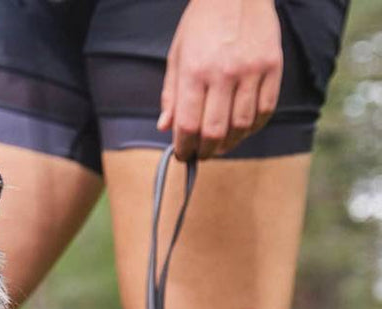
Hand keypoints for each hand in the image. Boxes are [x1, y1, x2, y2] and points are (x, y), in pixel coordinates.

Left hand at [158, 0, 282, 160]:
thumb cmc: (201, 24)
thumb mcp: (177, 56)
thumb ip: (171, 94)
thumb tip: (165, 128)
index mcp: (194, 71)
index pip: (188, 126)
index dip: (184, 148)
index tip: (183, 155)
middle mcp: (223, 72)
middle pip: (214, 131)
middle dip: (205, 151)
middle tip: (202, 154)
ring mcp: (251, 69)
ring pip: (241, 125)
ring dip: (230, 143)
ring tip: (221, 144)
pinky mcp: (273, 65)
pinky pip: (265, 110)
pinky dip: (253, 126)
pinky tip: (242, 128)